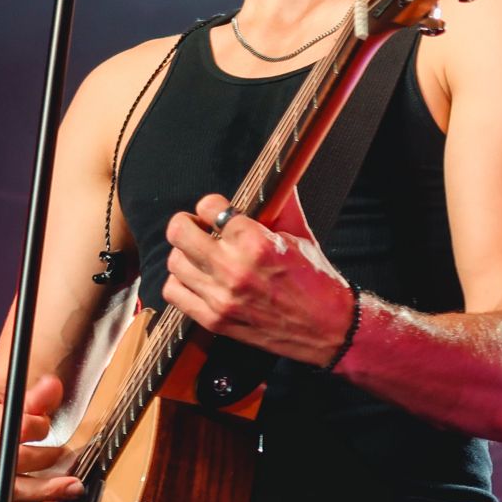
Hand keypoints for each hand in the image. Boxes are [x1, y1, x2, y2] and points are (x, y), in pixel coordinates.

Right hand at [0, 375, 83, 501]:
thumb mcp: (14, 393)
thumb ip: (37, 394)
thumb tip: (53, 388)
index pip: (14, 427)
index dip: (39, 429)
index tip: (49, 428)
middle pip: (11, 461)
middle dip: (45, 461)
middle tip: (65, 457)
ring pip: (8, 489)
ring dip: (43, 490)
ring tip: (67, 484)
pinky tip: (42, 494)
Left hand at [163, 190, 352, 366]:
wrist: (327, 327)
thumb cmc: (315, 279)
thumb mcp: (299, 234)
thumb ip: (281, 203)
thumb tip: (277, 173)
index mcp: (255, 242)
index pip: (208, 206)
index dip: (211, 205)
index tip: (217, 211)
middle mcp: (234, 268)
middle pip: (179, 232)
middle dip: (187, 224)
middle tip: (199, 227)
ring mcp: (221, 297)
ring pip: (175, 262)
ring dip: (185, 254)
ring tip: (201, 255)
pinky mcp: (215, 320)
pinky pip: (175, 293)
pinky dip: (181, 282)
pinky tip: (197, 278)